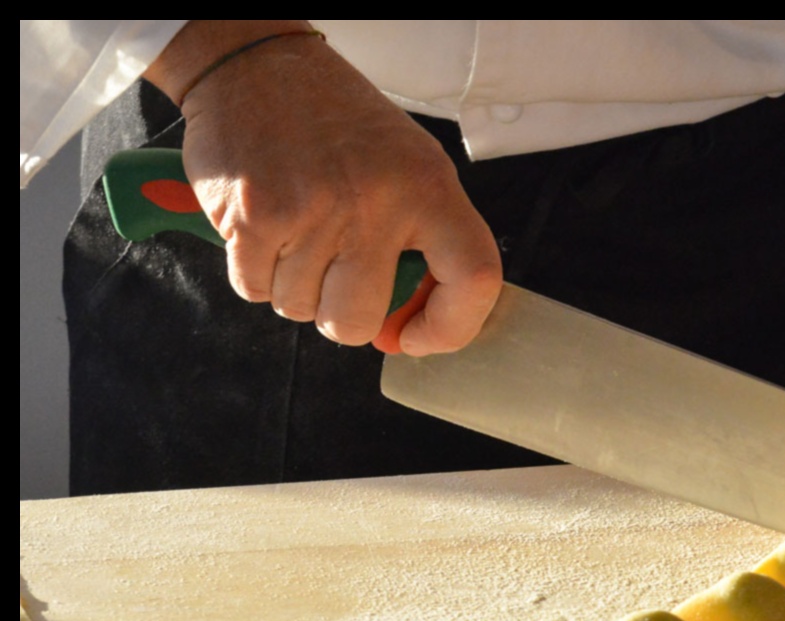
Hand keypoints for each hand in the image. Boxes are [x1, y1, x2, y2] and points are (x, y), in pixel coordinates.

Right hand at [146, 21, 500, 352]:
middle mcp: (375, 200)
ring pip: (301, 309)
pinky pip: (253, 289)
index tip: (419, 335)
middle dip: (342, 318)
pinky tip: (264, 230)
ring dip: (294, 289)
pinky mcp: (253, 215)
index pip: (475, 279)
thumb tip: (409, 328)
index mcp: (429, 187)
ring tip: (298, 237)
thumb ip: (425, 241)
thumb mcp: (411, 165)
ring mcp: (311, 210)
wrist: (258, 65)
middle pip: (357, 320)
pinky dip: (254, 273)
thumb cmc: (340, 124)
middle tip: (335, 282)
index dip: (451, 327)